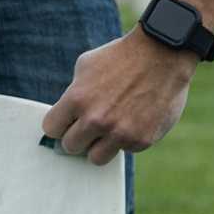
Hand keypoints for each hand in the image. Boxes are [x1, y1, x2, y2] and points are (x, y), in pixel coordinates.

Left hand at [42, 28, 197, 164]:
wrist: (162, 54)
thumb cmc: (121, 57)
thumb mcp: (86, 66)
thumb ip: (73, 94)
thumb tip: (66, 117)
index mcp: (77, 100)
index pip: (51, 129)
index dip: (60, 124)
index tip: (67, 122)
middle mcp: (96, 120)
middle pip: (70, 146)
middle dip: (78, 136)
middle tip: (90, 125)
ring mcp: (119, 133)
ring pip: (95, 158)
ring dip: (100, 146)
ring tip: (110, 128)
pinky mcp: (141, 140)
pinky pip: (125, 150)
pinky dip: (127, 139)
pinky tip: (135, 118)